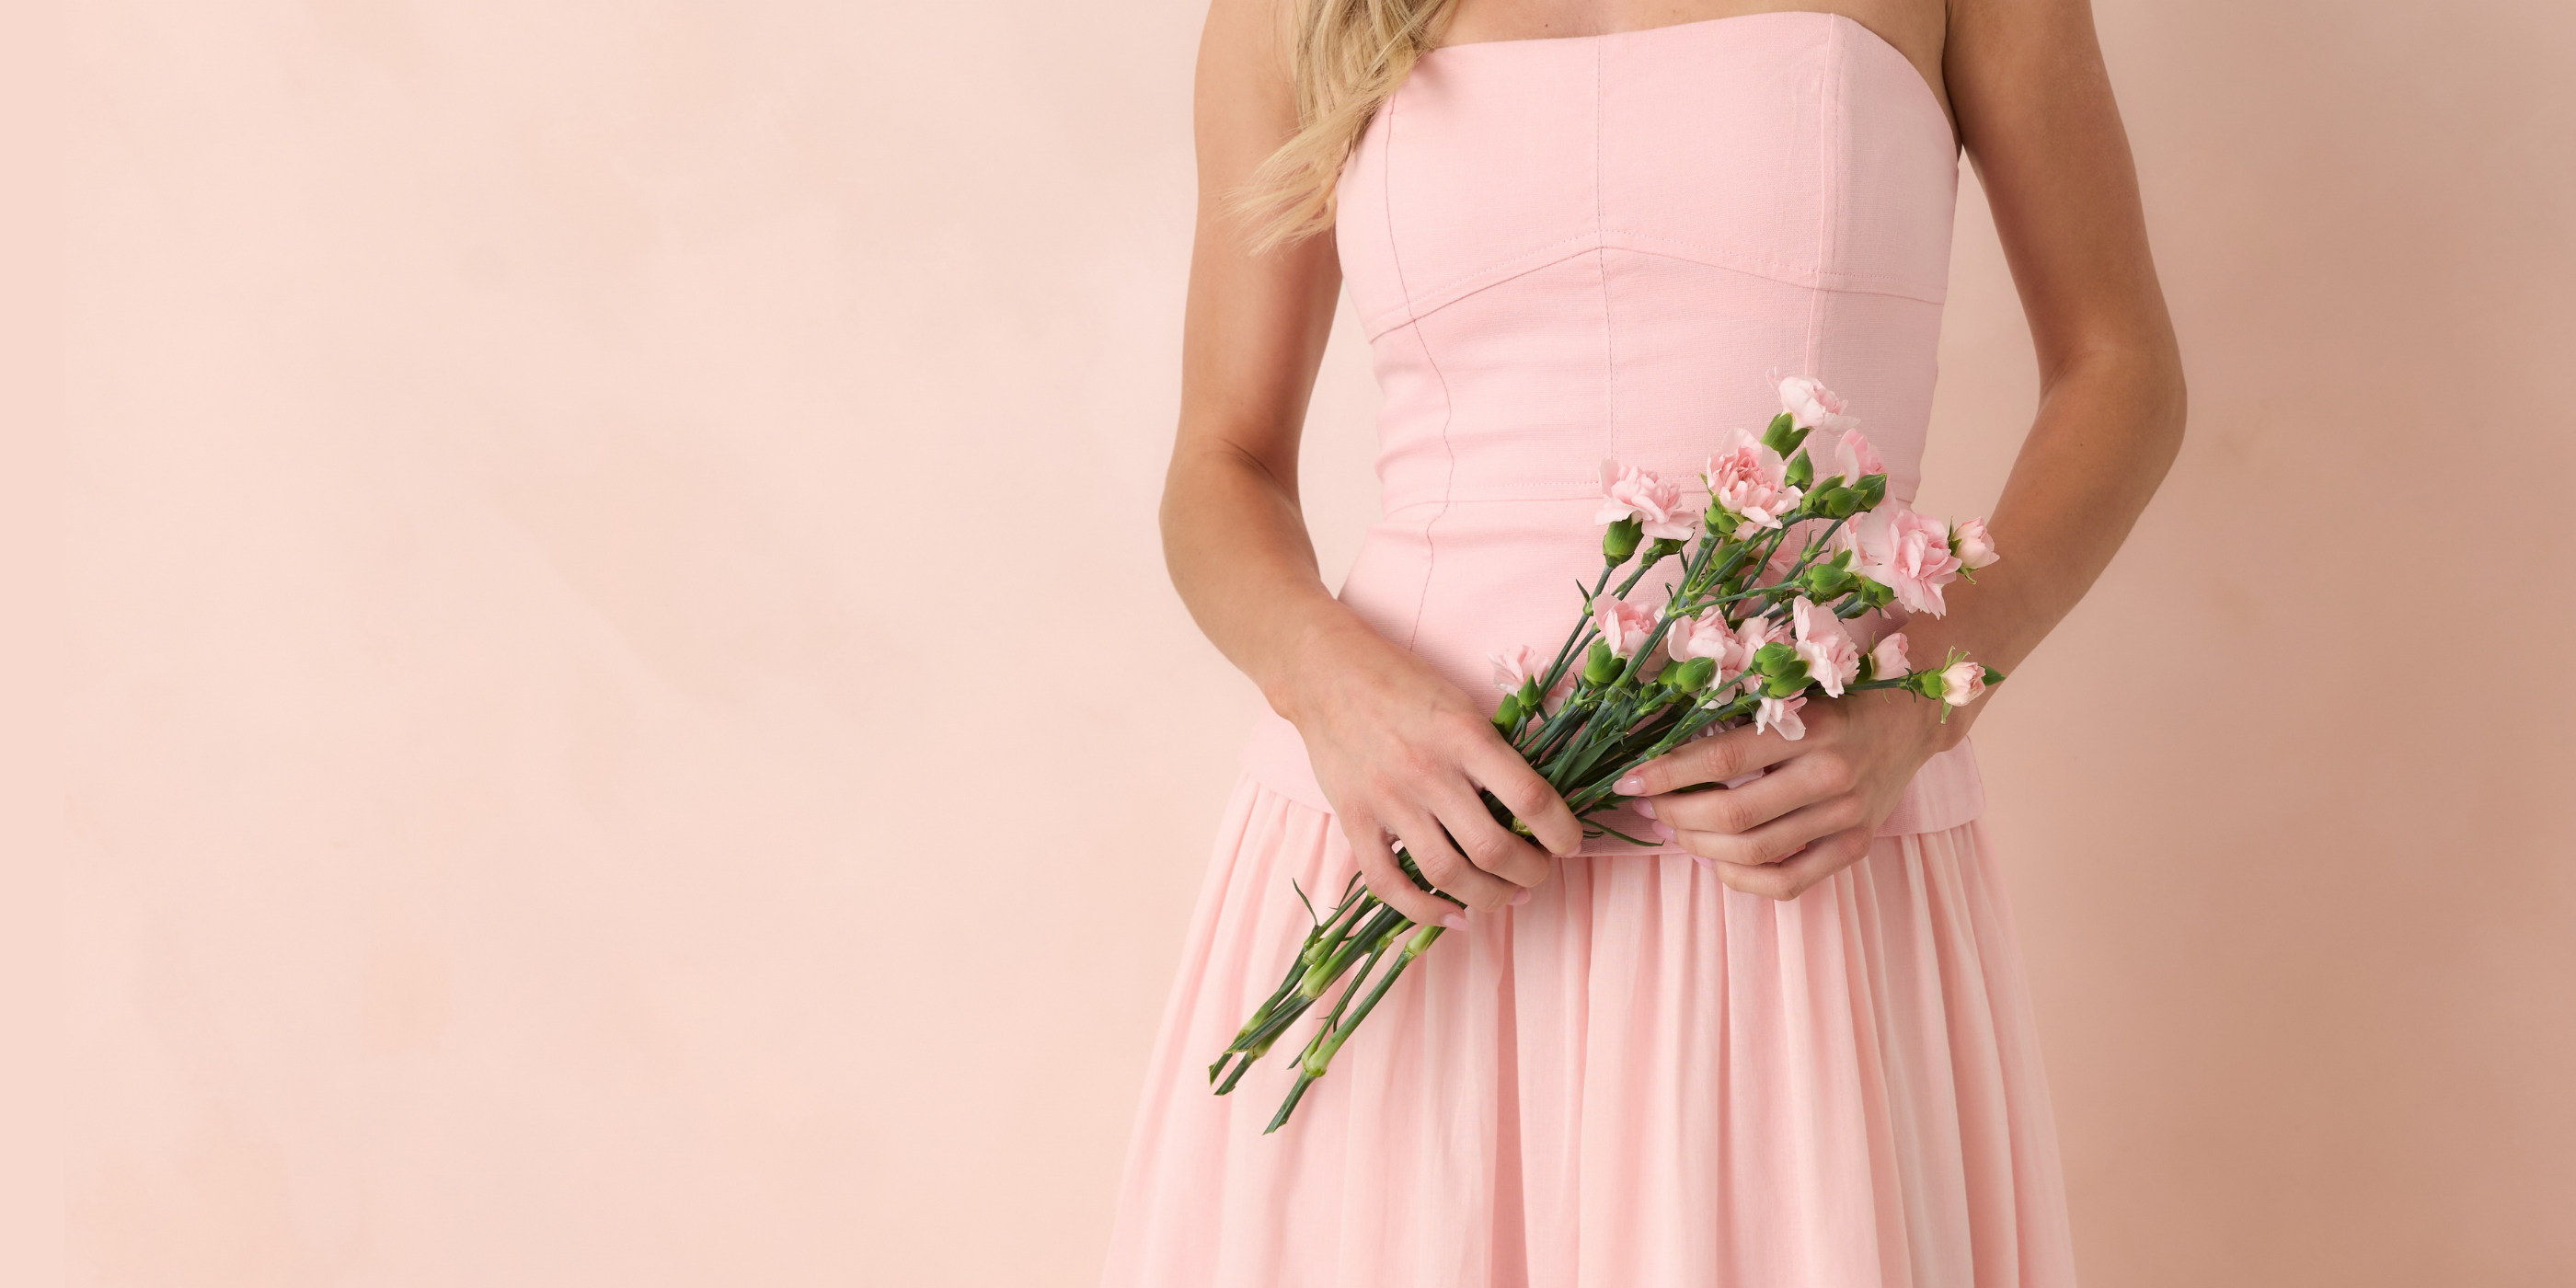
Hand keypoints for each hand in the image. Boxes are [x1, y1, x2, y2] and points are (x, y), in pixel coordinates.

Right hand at [1277, 615, 1583, 928]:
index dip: (1562, 832)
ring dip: (1488, 897)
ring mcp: (1388, 800)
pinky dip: (1425, 912)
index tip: (1569, 843)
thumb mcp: (1462, 703)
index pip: (1530, 799)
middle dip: (1530, 873)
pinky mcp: (1355, 820)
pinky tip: (1453, 915)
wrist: (1328, 674)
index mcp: (1465, 735)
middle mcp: (1428, 772)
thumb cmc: (1404, 683)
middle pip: (1493, 850)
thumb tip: (1537, 806)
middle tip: (1538, 871)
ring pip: (1447, 875)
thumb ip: (1495, 751)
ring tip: (1505, 894)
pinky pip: (1388, 884)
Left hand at [1614, 689, 1950, 900]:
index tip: (1628, 780)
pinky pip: (1788, 883)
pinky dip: (1742, 879)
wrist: (1912, 718)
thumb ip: (1742, 716)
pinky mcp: (1856, 846)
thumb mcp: (1795, 692)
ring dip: (1699, 846)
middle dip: (1676, 814)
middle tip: (1651, 807)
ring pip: (1754, 851)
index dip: (1666, 773)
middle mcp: (1832, 774)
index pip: (1721, 756)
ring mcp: (1847, 816)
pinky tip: (1719, 861)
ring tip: (1678, 830)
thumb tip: (1663, 747)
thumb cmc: (1838, 698)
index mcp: (1812, 726)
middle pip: (1732, 813)